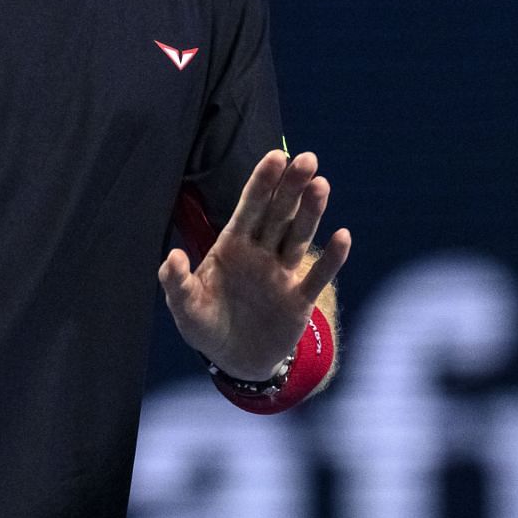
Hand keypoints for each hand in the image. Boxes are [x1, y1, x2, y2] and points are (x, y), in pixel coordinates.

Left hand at [158, 151, 350, 379]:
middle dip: (291, 187)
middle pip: (278, 214)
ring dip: (311, 212)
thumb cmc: (206, 324)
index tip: (275, 156)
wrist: (234, 360)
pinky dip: (331, 259)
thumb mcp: (184, 307)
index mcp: (232, 246)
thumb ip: (177, 281)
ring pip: (299, 237)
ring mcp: (282, 275)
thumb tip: (173, 256)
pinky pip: (317, 276)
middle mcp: (260, 253)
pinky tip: (343, 236)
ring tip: (321, 184)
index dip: (262, 183)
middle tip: (306, 158)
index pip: (248, 208)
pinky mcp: (299, 301)